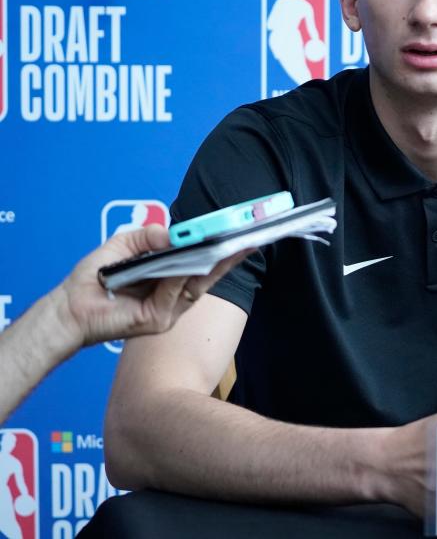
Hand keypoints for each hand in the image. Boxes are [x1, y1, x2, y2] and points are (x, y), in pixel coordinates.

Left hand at [51, 224, 250, 348]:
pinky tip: (185, 262)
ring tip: (226, 244)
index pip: (202, 264)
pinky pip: (173, 296)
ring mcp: (168, 311)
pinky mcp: (156, 321)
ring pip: (195, 287)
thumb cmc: (95, 277)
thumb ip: (147, 237)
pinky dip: (178, 278)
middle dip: (228, 258)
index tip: (240, 235)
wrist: (69, 307)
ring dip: (211, 265)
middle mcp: (174, 297)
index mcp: (170, 278)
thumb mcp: (123, 245)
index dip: (222, 251)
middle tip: (246, 239)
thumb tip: (172, 234)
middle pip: (208, 277)